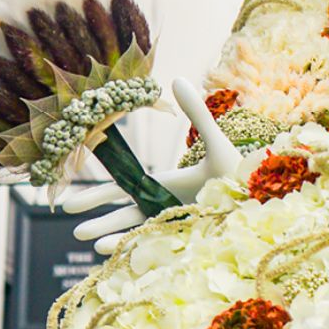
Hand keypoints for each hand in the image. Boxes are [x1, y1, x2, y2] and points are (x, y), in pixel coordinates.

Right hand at [63, 77, 242, 254]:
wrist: (260, 194)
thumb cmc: (236, 168)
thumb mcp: (213, 139)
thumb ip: (196, 112)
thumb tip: (176, 79)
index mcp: (166, 184)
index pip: (125, 188)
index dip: (99, 194)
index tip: (72, 201)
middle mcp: (165, 205)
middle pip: (123, 210)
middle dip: (97, 213)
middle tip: (67, 216)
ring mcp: (174, 223)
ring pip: (134, 229)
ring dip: (109, 231)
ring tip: (82, 236)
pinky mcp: (184, 237)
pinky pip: (153, 243)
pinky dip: (131, 244)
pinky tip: (112, 249)